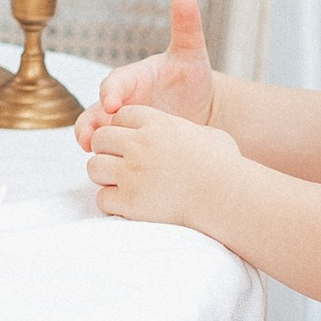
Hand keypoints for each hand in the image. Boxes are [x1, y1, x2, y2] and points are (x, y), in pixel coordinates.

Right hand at [75, 0, 214, 148]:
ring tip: (93, 151)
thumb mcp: (191, 54)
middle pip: (96, 110)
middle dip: (91, 122)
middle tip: (92, 135)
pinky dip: (107, 157)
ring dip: (93, 141)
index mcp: (132, 78)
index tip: (113, 102)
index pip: (115, 82)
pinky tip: (113, 167)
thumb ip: (186, 28)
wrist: (199, 108)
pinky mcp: (126, 143)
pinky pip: (110, 150)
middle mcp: (120, 101)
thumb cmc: (190, 78)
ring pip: (96, 132)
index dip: (112, 92)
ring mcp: (121, 124)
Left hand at [86, 102, 243, 230]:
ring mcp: (132, 173)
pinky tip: (126, 205)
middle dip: (106, 150)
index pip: (121, 115)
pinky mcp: (129, 201)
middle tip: (118, 163)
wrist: (227, 197)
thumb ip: (190, 132)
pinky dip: (111, 203)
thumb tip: (189, 136)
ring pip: (94, 167)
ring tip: (118, 185)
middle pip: (100, 138)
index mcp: (157, 124)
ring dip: (104, 176)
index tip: (129, 141)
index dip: (121, 128)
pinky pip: (102, 198)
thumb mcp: (211, 136)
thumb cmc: (226, 167)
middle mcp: (140, 144)